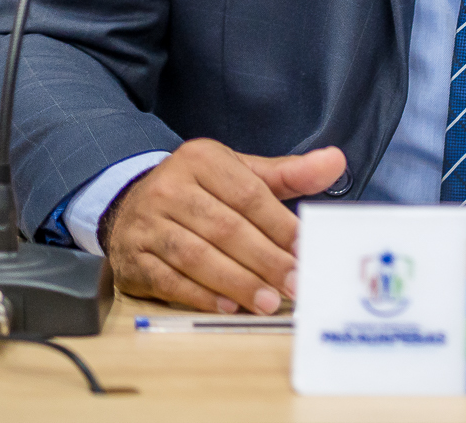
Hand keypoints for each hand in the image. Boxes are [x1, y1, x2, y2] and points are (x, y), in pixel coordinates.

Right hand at [101, 140, 346, 314]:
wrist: (130, 204)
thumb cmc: (199, 191)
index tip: (305, 250)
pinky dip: (201, 295)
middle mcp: (169, 187)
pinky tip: (229, 306)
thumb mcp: (240, 173)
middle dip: (265, 260)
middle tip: (294, 284)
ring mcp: (147, 224)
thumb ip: (288, 174)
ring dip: (238, 282)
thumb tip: (335, 162)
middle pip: (225, 228)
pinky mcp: (132, 258)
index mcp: (201, 159)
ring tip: (269, 301)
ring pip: (197, 256)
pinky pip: (170, 280)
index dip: (280, 225)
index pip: (248, 195)